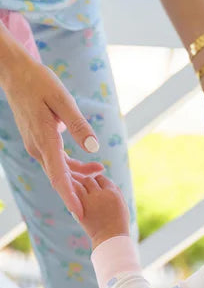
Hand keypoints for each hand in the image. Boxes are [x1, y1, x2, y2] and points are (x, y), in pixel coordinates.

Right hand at [2, 48, 102, 217]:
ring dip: (80, 177)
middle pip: (60, 178)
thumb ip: (78, 125)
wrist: (17, 73)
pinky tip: (90, 167)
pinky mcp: (40, 142)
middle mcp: (38, 148)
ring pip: (60, 170)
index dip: (70, 197)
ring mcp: (37, 146)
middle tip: (98, 205)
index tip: (80, 213)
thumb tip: (94, 148)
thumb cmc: (40, 82)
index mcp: (44, 140)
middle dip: (79, 193)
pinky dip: (73, 167)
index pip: (58, 177)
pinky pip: (57, 161)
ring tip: (101, 173)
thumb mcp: (62, 100)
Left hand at [73, 174, 129, 250]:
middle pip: (91, 179)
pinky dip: (73, 191)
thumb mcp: (122, 206)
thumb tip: (107, 183)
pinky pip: (75, 191)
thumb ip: (116, 192)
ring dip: (79, 185)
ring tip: (78, 190)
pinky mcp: (81, 205)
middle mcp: (102, 193)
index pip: (102, 179)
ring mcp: (91, 199)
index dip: (98, 182)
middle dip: (88, 183)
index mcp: (114, 193)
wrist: (111, 238)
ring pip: (82, 183)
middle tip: (85, 188)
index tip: (96, 187)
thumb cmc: (118, 224)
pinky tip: (73, 195)